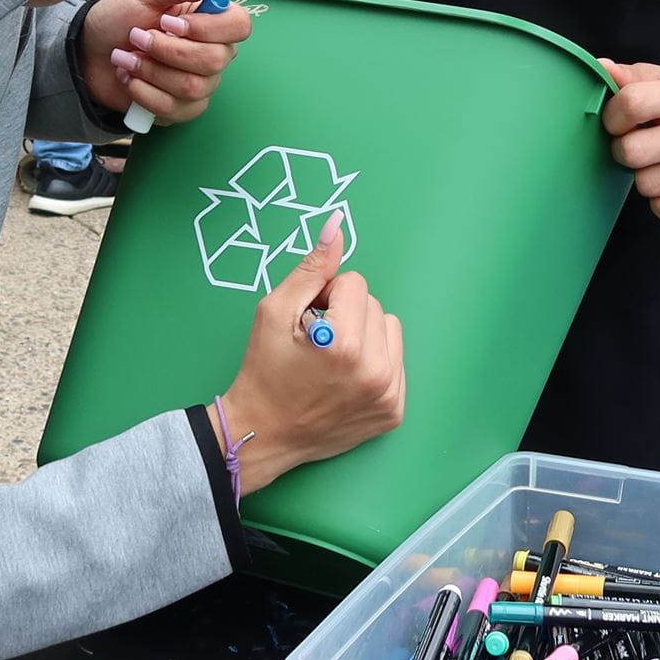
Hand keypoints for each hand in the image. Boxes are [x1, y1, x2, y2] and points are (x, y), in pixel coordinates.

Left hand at [81, 0, 251, 126]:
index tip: (169, 22)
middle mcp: (213, 51)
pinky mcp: (180, 107)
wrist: (92, 47)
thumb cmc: (122, 15)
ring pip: (193, 87)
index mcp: (210, 18)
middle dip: (167, 50)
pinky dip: (143, 92)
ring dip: (150, 70)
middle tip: (137, 36)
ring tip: (126, 56)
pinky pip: (173, 108)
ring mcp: (199, 82)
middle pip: (215, 60)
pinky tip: (129, 77)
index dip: (207, 28)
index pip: (239, 26)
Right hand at [212, 215, 403, 493]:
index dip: (325, 297)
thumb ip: (311, 268)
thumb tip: (338, 225)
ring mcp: (388, 395)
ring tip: (334, 359)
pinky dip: (374, 363)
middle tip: (317, 342)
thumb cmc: (264, 371)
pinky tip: (346, 379)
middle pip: (375, 305)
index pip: (354, 284)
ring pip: (390, 330)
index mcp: (345, 344)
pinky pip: (396, 362)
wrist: (263, 434)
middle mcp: (374, 371)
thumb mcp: (274, 312)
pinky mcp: (394, 412)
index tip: (307, 322)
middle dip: (347, 314)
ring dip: (365, 336)